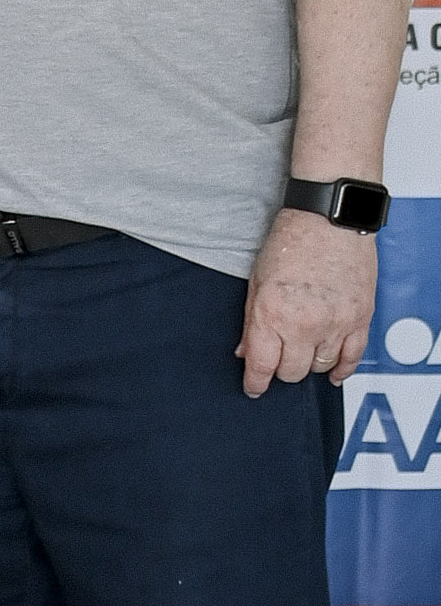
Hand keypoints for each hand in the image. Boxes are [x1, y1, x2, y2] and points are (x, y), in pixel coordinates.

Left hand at [238, 207, 378, 398]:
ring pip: (321, 367)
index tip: (253, 387)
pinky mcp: (360, 318)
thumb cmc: (293, 239)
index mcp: (272, 314)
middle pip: (291, 372)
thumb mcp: (257, 280)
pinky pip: (353, 358)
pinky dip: (342, 369)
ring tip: (303, 352)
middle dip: (281, 370)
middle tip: (278, 360)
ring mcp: (335, 323)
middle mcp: (305, 324)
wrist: (329, 218)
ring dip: (309, 364)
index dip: (255, 383)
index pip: (261, 366)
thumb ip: (251, 321)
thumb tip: (246, 350)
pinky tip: (333, 372)